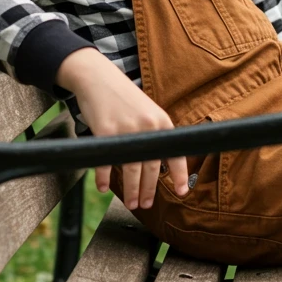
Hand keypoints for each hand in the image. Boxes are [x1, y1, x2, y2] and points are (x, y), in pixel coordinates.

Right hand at [56, 48, 188, 208]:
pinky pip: (107, 162)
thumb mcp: (147, 111)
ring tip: (131, 202)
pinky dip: (104, 177)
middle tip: (145, 204)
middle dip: (148, 190)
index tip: (182, 191)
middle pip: (151, 167)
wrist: (98, 77)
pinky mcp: (105, 131)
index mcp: (161, 122)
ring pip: (131, 169)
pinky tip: (104, 186)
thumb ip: (155, 133)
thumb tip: (158, 163)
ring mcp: (126, 130)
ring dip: (131, 190)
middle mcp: (147, 127)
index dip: (180, 174)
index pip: (175, 153)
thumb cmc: (123, 97)